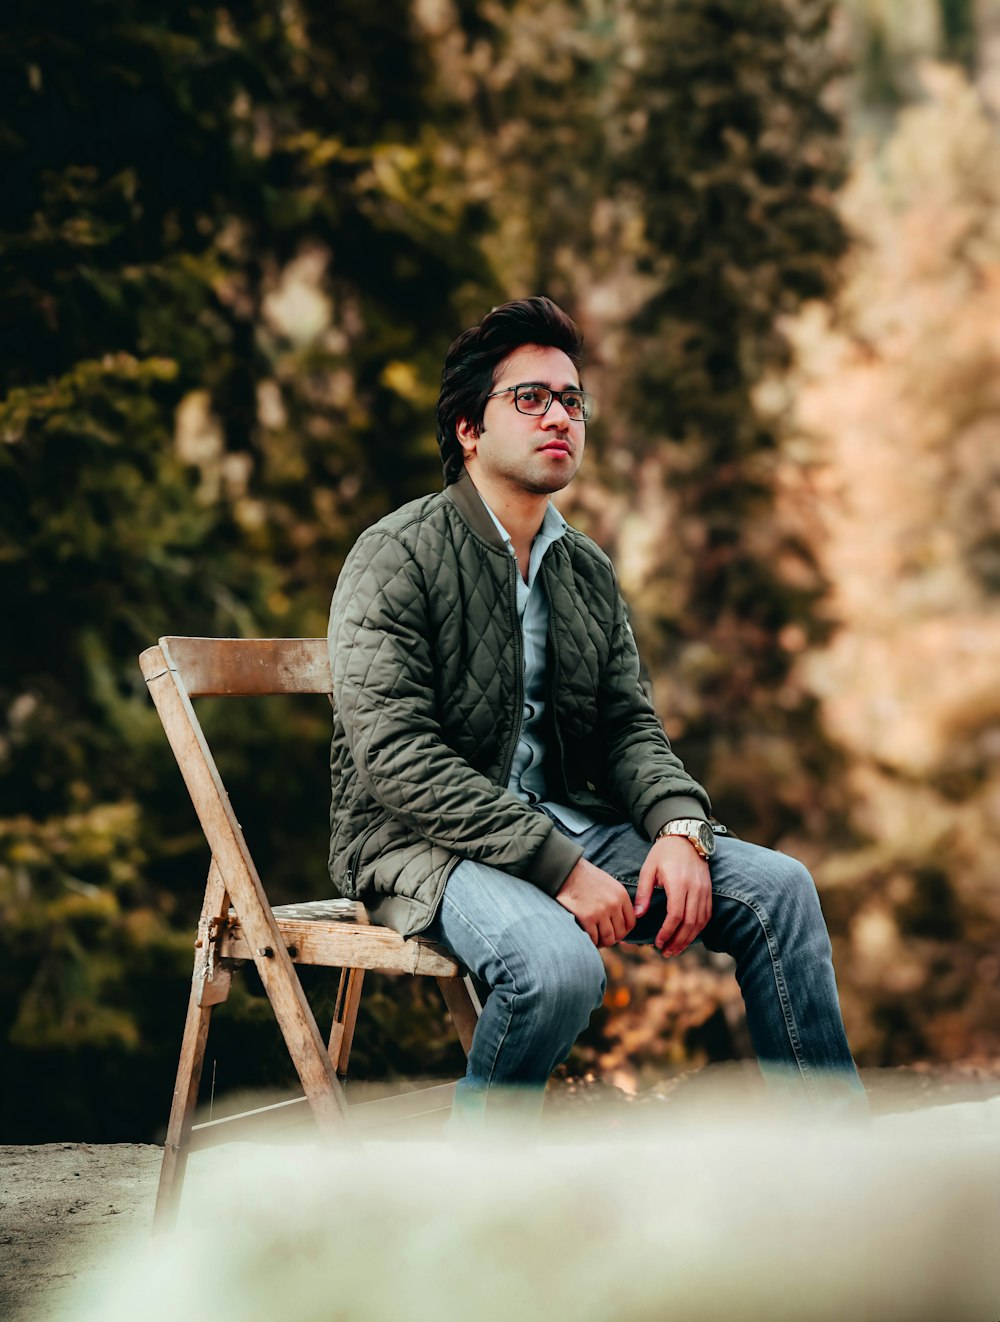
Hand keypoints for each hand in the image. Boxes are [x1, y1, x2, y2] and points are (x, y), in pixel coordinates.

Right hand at [556, 858, 634, 947]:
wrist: (566, 871)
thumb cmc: (585, 878)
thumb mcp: (609, 884)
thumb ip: (617, 901)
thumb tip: (621, 921)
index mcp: (621, 895)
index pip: (631, 922)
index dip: (623, 931)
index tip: (615, 932)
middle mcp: (613, 904)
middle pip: (620, 933)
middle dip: (612, 938)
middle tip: (603, 938)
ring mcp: (600, 912)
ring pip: (608, 939)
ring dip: (602, 942)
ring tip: (595, 940)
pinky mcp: (586, 917)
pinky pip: (593, 938)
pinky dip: (591, 941)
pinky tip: (586, 937)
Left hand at [634, 835, 711, 957]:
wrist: (685, 837)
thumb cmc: (663, 853)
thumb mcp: (648, 869)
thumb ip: (644, 893)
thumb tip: (637, 915)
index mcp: (678, 883)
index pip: (676, 915)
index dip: (668, 932)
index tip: (658, 943)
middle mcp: (695, 888)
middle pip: (690, 923)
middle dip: (678, 941)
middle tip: (666, 952)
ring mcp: (705, 890)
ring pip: (700, 922)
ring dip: (689, 939)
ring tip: (675, 949)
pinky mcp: (709, 891)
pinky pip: (707, 915)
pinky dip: (698, 929)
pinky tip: (688, 937)